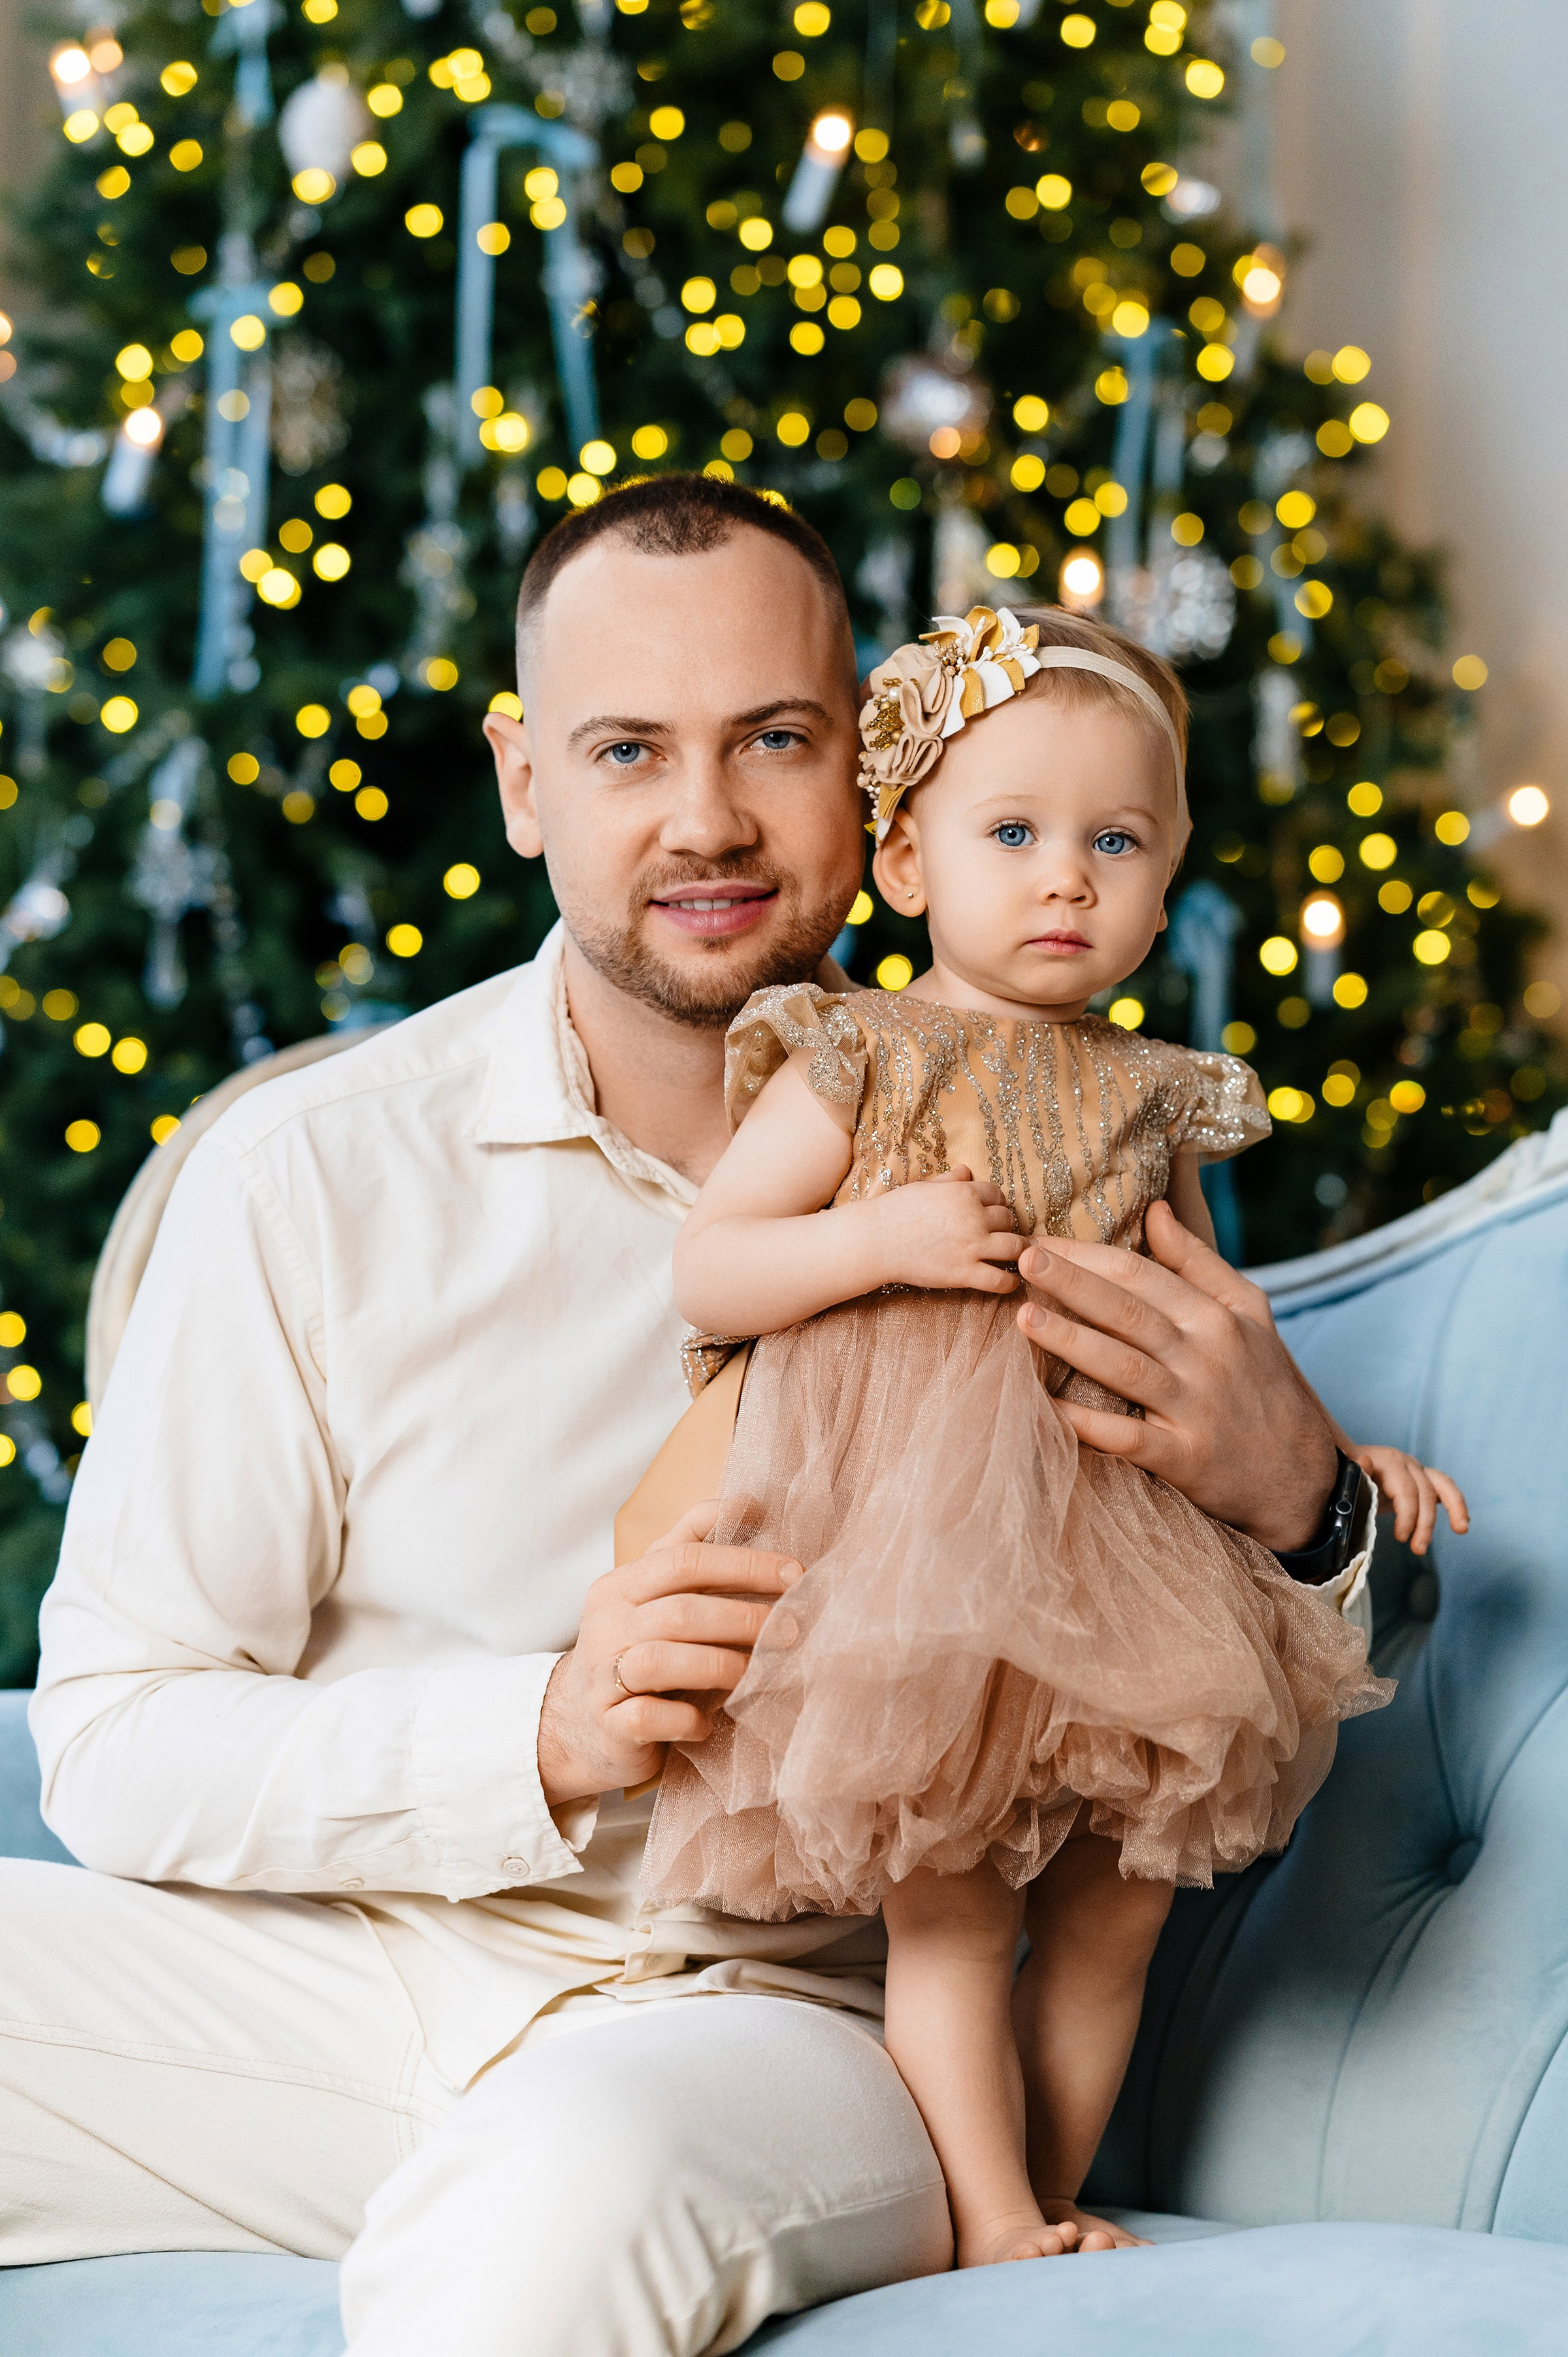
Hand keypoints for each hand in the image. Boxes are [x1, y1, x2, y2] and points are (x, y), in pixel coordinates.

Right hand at [536, 1501, 802, 1806]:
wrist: (578, 1724)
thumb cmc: (635, 1648)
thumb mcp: (654, 1591)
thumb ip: (693, 1544)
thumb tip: (748, 1501)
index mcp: (622, 1585)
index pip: (685, 1560)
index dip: (744, 1564)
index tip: (794, 1574)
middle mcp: (606, 1625)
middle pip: (681, 1612)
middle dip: (745, 1618)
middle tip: (792, 1629)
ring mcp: (602, 1677)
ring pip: (661, 1662)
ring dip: (721, 1667)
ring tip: (759, 1674)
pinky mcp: (609, 1726)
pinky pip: (649, 1718)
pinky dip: (685, 1719)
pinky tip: (708, 1723)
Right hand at [873, 1167, 1022, 1294]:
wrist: (876, 1241)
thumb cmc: (895, 1211)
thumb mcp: (924, 1187)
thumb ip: (949, 1180)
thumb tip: (966, 1170)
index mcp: (964, 1193)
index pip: (997, 1195)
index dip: (997, 1204)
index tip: (993, 1214)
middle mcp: (973, 1218)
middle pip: (1008, 1219)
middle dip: (1006, 1226)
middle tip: (1001, 1235)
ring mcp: (971, 1246)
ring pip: (1015, 1247)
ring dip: (1017, 1251)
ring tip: (1014, 1257)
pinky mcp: (964, 1273)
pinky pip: (1000, 1280)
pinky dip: (1009, 1283)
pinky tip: (1009, 1282)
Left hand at [1016, 1197, 1337, 1551]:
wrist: (1302, 1477)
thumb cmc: (1266, 1385)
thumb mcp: (1250, 1314)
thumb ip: (1198, 1262)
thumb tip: (1155, 1210)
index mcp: (1217, 1318)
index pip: (1143, 1275)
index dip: (1089, 1255)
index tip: (1041, 1239)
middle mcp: (1206, 1358)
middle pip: (1129, 1312)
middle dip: (1073, 1283)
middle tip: (1023, 1259)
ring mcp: (1195, 1410)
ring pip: (1125, 1368)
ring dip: (1073, 1342)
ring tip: (1024, 1318)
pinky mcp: (1184, 1459)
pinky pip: (1127, 1438)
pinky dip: (1086, 1423)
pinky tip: (1046, 1407)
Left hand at [1349, 1444, 1468, 1556]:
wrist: (1346, 1464)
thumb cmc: (1345, 1476)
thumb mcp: (1346, 1477)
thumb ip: (1355, 1473)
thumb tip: (1364, 1463)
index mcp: (1388, 1462)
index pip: (1407, 1491)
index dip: (1408, 1516)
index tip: (1400, 1538)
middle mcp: (1406, 1463)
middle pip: (1425, 1492)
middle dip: (1424, 1524)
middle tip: (1417, 1550)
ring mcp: (1417, 1469)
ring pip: (1442, 1485)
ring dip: (1454, 1509)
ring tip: (1461, 1530)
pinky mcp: (1422, 1478)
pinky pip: (1445, 1488)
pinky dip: (1456, 1503)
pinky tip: (1462, 1523)